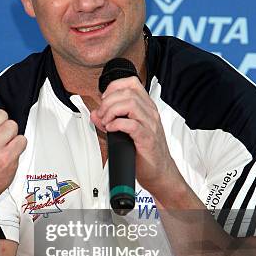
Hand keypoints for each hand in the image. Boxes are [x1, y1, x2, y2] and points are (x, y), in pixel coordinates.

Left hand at [90, 76, 181, 198]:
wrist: (159, 172)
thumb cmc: (145, 151)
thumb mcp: (126, 131)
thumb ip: (109, 120)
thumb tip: (95, 114)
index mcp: (146, 107)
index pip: (131, 83)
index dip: (113, 87)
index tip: (104, 99)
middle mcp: (150, 113)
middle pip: (127, 92)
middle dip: (108, 101)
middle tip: (102, 114)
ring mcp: (150, 125)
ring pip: (130, 104)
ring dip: (111, 111)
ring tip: (106, 121)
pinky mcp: (147, 138)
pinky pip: (131, 124)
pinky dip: (117, 124)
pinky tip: (112, 129)